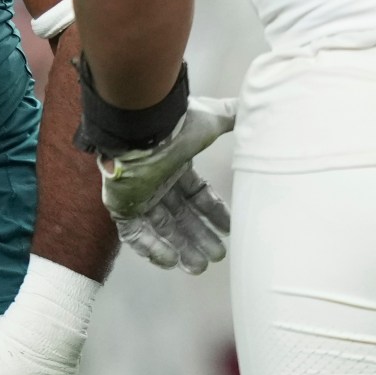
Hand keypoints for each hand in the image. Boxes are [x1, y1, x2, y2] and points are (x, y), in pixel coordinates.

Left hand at [98, 98, 235, 271]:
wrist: (138, 132)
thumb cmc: (174, 129)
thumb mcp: (209, 122)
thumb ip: (230, 116)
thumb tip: (255, 107)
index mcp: (174, 165)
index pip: (195, 194)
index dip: (212, 212)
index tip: (229, 229)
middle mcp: (156, 182)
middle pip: (180, 216)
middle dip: (199, 237)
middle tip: (216, 256)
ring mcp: (136, 195)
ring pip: (160, 228)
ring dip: (180, 248)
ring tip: (198, 267)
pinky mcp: (120, 206)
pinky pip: (133, 233)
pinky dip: (150, 248)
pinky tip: (170, 261)